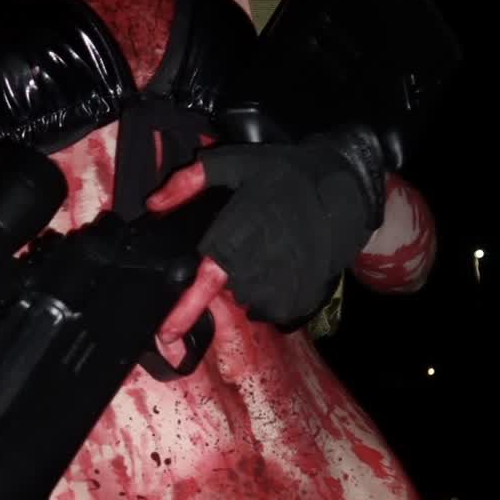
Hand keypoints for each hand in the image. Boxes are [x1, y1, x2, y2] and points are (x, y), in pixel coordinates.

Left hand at [148, 131, 382, 334]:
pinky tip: (285, 267)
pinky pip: (277, 310)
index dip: (183, 310)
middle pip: (228, 289)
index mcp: (237, 236)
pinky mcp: (306, 294)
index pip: (205, 281)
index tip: (165, 336)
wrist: (346, 186)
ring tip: (270, 251)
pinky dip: (276, 295)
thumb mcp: (236, 163)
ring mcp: (285, 284)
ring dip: (253, 284)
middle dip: (231, 271)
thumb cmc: (288, 173)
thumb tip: (153, 203)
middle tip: (252, 240)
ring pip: (251, 302)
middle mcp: (260, 266)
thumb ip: (190, 181)